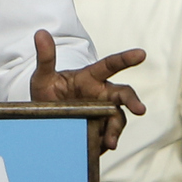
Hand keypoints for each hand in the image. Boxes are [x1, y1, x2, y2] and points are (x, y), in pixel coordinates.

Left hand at [29, 31, 144, 152]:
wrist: (43, 120)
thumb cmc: (47, 93)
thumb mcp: (42, 77)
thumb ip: (45, 57)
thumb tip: (40, 32)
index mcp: (90, 78)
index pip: (110, 65)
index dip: (126, 59)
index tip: (142, 54)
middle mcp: (101, 95)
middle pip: (123, 95)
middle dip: (133, 101)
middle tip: (140, 109)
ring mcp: (102, 114)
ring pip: (117, 119)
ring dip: (115, 130)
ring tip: (110, 143)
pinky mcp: (100, 131)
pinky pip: (106, 136)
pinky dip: (104, 143)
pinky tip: (98, 148)